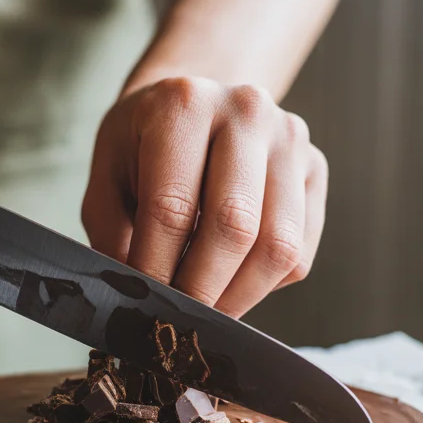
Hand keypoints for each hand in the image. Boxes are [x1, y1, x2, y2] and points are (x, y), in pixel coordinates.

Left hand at [82, 76, 328, 317]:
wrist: (194, 102)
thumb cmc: (143, 144)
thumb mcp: (107, 175)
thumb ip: (113, 233)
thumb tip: (137, 297)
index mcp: (184, 105)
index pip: (171, 206)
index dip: (156, 267)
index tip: (144, 303)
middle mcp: (247, 112)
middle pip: (234, 225)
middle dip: (202, 289)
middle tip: (178, 319)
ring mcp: (290, 140)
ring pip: (278, 245)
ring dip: (239, 296)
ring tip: (206, 311)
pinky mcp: (315, 170)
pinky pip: (300, 251)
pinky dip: (266, 285)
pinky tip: (233, 284)